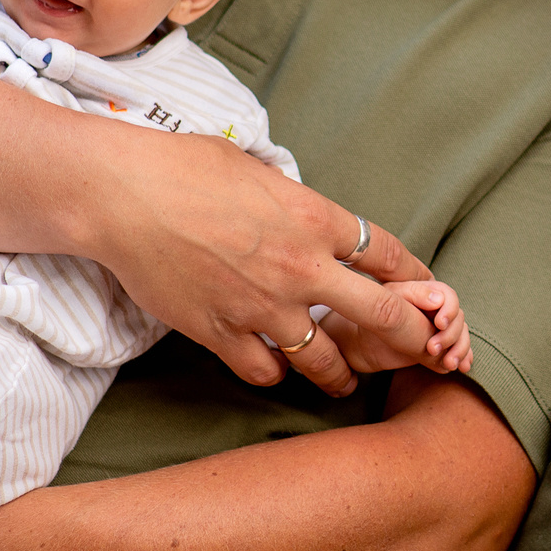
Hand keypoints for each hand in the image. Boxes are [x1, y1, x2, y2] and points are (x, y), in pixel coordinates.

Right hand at [91, 151, 440, 396]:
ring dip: (340, 374)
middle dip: (412, 340)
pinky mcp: (221, 334)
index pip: (389, 255)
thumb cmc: (184, 168)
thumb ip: (293, 201)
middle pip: (382, 317)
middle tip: (423, 354)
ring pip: (325, 360)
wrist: (123, 197)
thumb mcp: (258, 170)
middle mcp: (301, 268)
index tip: (427, 291)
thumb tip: (307, 215)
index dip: (416, 277)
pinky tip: (279, 369)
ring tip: (345, 382)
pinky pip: (265, 372)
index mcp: (316, 219)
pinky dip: (276, 374)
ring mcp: (262, 307)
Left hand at [313, 278, 473, 378]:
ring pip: (461, 336)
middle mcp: (436, 309)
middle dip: (452, 335)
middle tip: (433, 350)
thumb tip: (439, 300)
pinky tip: (462, 367)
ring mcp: (439, 330)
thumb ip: (412, 297)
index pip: (448, 297)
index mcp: (425, 292)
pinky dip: (463, 358)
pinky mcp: (438, 350)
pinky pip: (457, 352)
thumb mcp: (386, 302)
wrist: (358, 343)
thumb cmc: (368, 315)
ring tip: (449, 364)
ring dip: (460, 349)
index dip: (449, 309)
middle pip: (458, 319)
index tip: (439, 324)